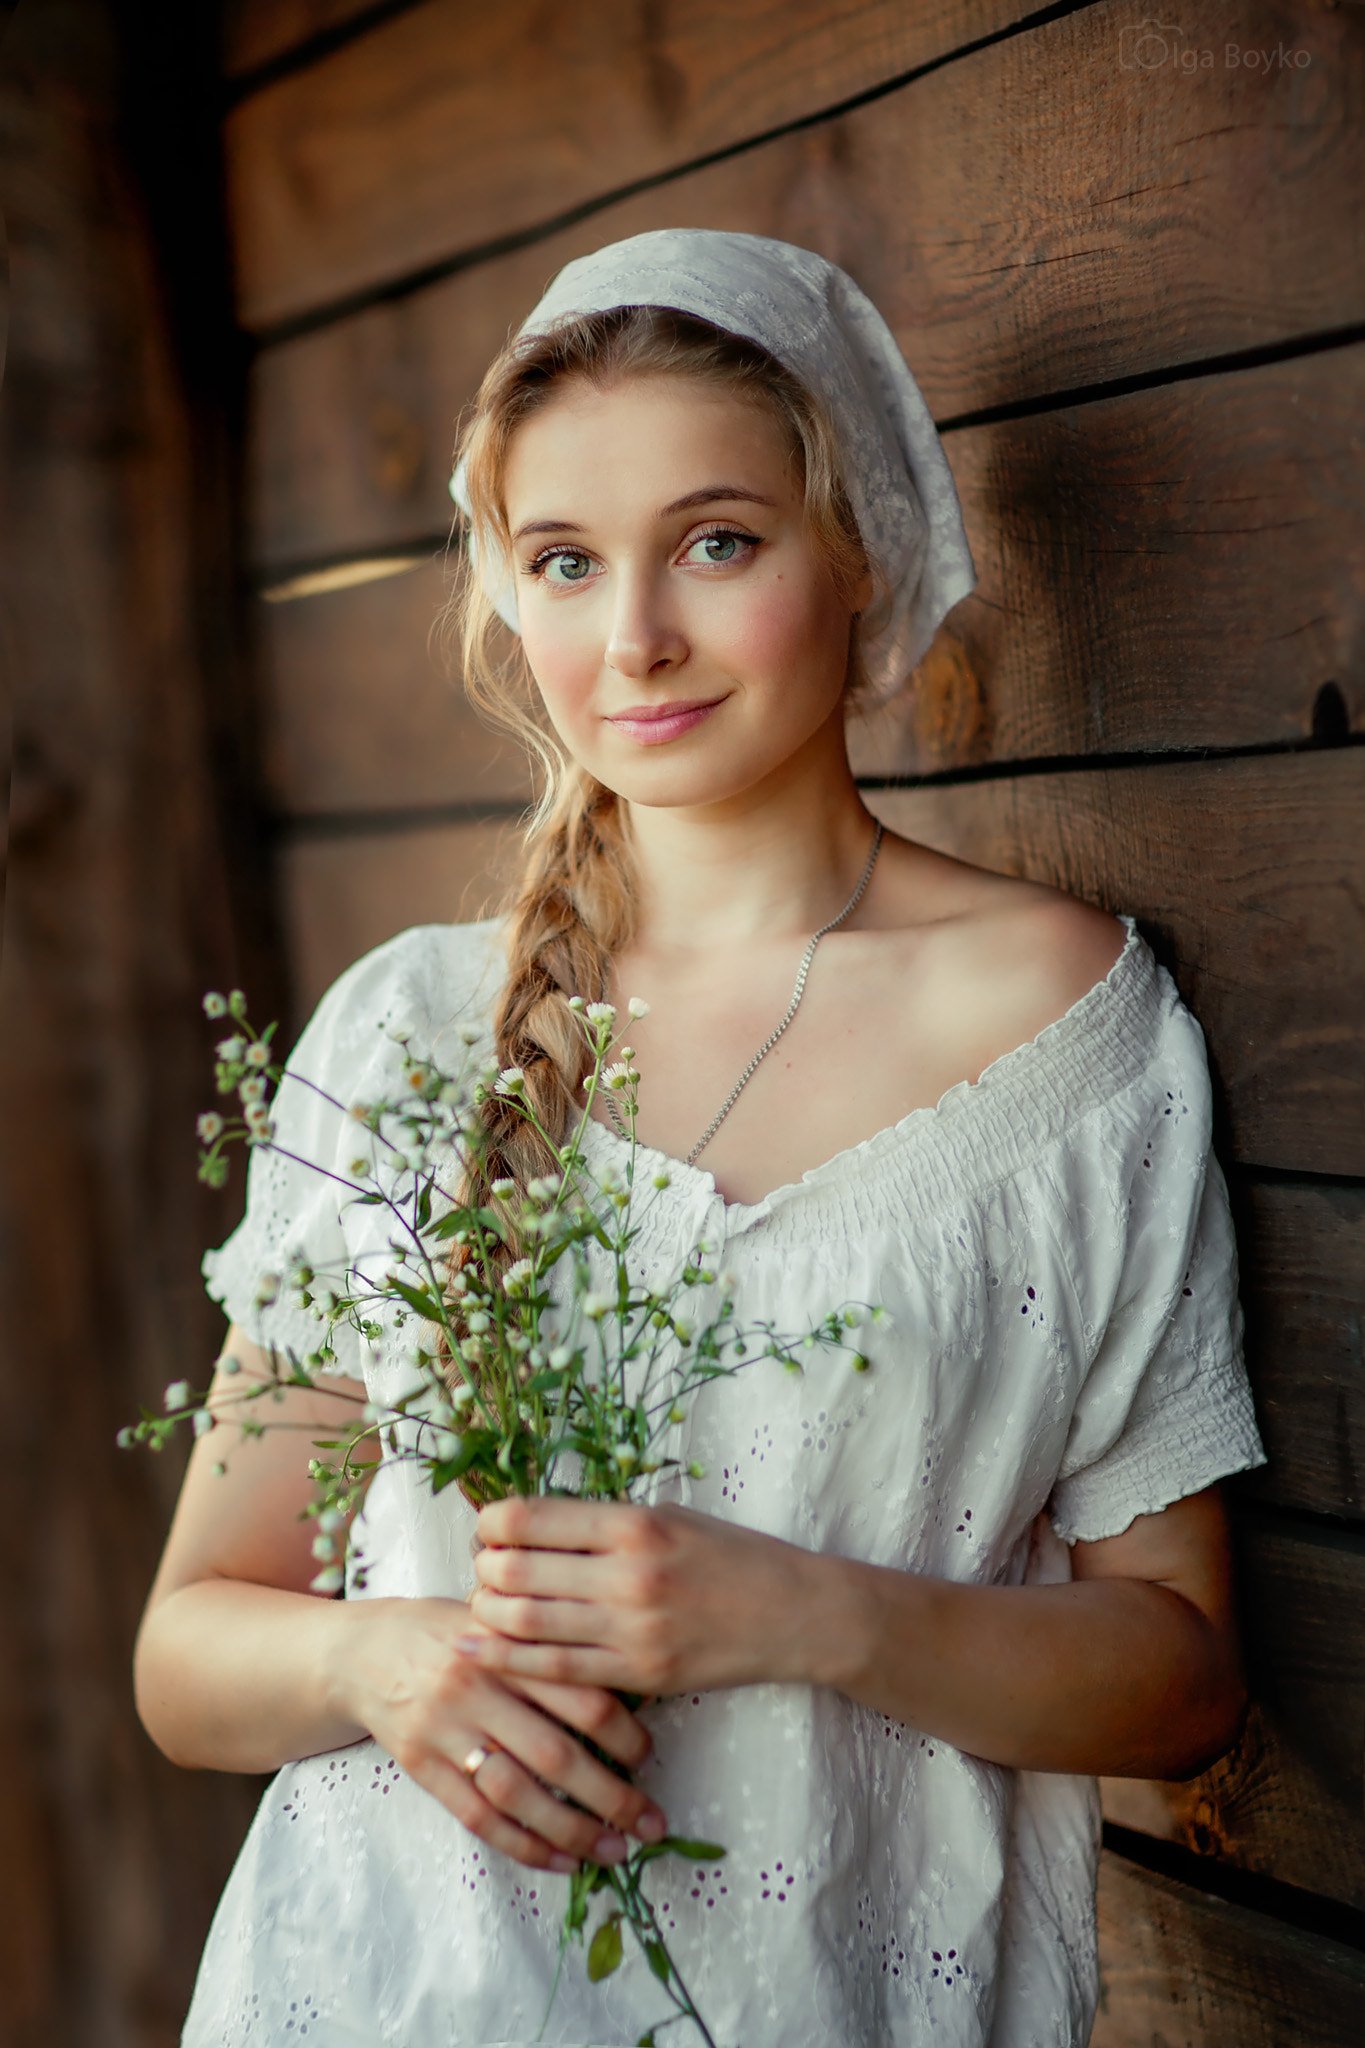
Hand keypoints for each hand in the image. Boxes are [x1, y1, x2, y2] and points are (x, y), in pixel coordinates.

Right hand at [333, 1595, 667, 1872]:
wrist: (362, 1652)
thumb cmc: (446, 1631)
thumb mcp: (495, 1618)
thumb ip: (546, 1646)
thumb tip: (624, 1684)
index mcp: (505, 1645)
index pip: (577, 1694)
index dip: (623, 1732)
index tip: (649, 1756)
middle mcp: (475, 1688)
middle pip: (556, 1754)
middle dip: (612, 1796)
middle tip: (651, 1821)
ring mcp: (445, 1732)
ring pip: (519, 1794)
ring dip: (574, 1830)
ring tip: (615, 1851)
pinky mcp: (421, 1768)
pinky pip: (478, 1818)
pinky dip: (524, 1844)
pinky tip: (561, 1860)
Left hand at [464, 1496, 825, 1696]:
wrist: (795, 1613)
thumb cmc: (733, 1556)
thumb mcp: (671, 1516)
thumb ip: (607, 1522)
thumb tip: (535, 1526)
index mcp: (634, 1524)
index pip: (531, 1518)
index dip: (492, 1522)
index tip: (489, 1528)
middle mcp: (627, 1574)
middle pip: (517, 1569)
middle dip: (484, 1567)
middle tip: (483, 1568)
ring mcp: (631, 1629)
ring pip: (525, 1621)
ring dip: (488, 1610)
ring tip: (482, 1604)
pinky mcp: (638, 1674)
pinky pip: (555, 1669)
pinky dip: (506, 1658)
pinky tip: (475, 1649)